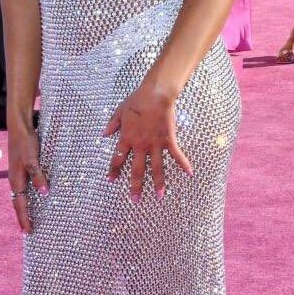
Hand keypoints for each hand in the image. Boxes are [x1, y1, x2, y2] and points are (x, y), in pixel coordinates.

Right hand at [8, 125, 47, 233]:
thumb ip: (37, 175)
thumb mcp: (32, 159)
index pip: (20, 204)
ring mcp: (18, 174)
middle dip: (23, 217)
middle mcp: (15, 180)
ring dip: (26, 208)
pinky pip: (25, 188)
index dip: (24, 218)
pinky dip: (29, 197)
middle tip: (29, 231)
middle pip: (19, 203)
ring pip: (22, 195)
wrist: (19, 127)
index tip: (28, 232)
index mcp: (16, 180)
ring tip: (32, 218)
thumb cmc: (25, 142)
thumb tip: (44, 194)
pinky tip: (37, 197)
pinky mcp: (23, 168)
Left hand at [104, 81, 192, 201]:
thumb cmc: (137, 100)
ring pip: (157, 168)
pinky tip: (190, 174)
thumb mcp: (119, 111)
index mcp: (127, 138)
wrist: (155, 95)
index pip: (118, 158)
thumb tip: (103, 135)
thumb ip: (112, 124)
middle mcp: (141, 145)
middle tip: (135, 200)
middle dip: (136, 186)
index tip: (111, 180)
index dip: (114, 170)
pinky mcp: (169, 140)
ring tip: (160, 196)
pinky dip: (184, 164)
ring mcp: (156, 144)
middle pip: (137, 170)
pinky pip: (177, 155)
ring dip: (159, 183)